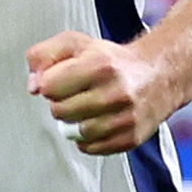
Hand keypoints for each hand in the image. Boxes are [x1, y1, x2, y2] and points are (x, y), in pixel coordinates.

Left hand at [26, 31, 173, 155]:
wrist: (158, 75)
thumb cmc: (112, 60)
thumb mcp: (76, 43)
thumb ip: (44, 55)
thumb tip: (33, 86)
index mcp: (100, 65)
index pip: (49, 86)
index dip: (49, 83)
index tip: (60, 79)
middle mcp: (115, 92)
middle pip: (59, 111)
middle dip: (60, 103)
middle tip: (74, 94)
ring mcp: (125, 118)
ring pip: (75, 133)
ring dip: (73, 122)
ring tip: (85, 108)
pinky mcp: (130, 138)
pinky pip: (91, 148)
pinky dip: (87, 139)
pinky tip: (96, 121)